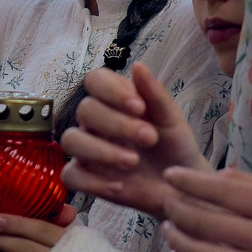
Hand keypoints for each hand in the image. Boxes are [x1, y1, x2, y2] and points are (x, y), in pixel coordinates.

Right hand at [59, 63, 208, 214]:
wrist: (181, 186)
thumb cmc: (174, 147)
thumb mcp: (172, 120)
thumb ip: (155, 94)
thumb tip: (138, 66)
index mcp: (115, 100)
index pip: (95, 80)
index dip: (111, 90)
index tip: (139, 107)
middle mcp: (96, 122)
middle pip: (85, 110)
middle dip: (117, 123)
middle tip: (150, 138)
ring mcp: (87, 150)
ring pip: (71, 140)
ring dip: (101, 150)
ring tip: (133, 162)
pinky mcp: (85, 178)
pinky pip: (71, 176)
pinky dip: (93, 181)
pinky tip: (120, 185)